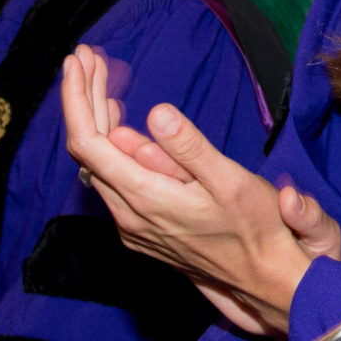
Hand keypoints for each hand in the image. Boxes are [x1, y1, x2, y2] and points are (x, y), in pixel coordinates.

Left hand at [60, 47, 340, 336]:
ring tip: (103, 80)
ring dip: (96, 119)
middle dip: (84, 98)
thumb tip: (156, 113)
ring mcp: (132, 226)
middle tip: (90, 58)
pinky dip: (111, 144)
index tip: (79, 61)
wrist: (263, 282)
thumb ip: (189, 148)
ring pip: (98, 165)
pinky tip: (122, 124)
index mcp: (145, 199)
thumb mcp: (231, 182)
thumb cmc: (256, 230)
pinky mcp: (142, 230)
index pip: (89, 143)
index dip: (77, 98)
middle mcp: (128, 215)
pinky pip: (113, 179)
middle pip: (87, 149)